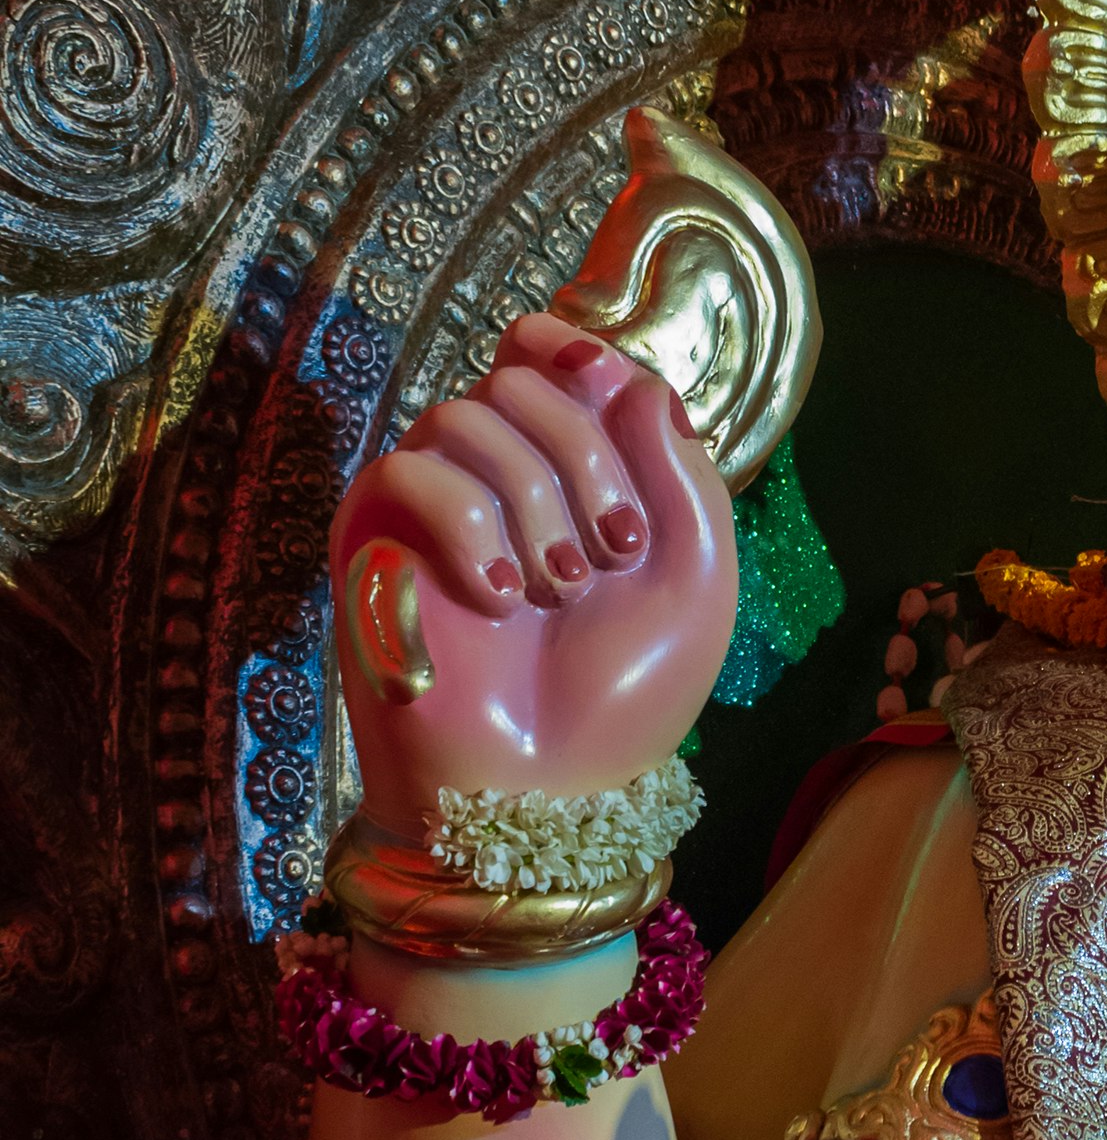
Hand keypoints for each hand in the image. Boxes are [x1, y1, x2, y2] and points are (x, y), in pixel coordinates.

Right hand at [329, 318, 737, 841]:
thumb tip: (634, 376)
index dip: (575, 348)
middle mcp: (498, 474)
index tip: (603, 377)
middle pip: (523, 380)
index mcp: (572, 471)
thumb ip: (684, 470)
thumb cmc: (624, 696)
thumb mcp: (697, 576)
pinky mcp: (375, 541)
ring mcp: (432, 504)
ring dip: (533, 499)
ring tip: (558, 590)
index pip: (554, 356)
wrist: (547, 790)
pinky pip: (411, 471)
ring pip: (467, 414)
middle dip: (584, 456)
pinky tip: (498, 597)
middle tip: (614, 554)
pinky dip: (467, 524)